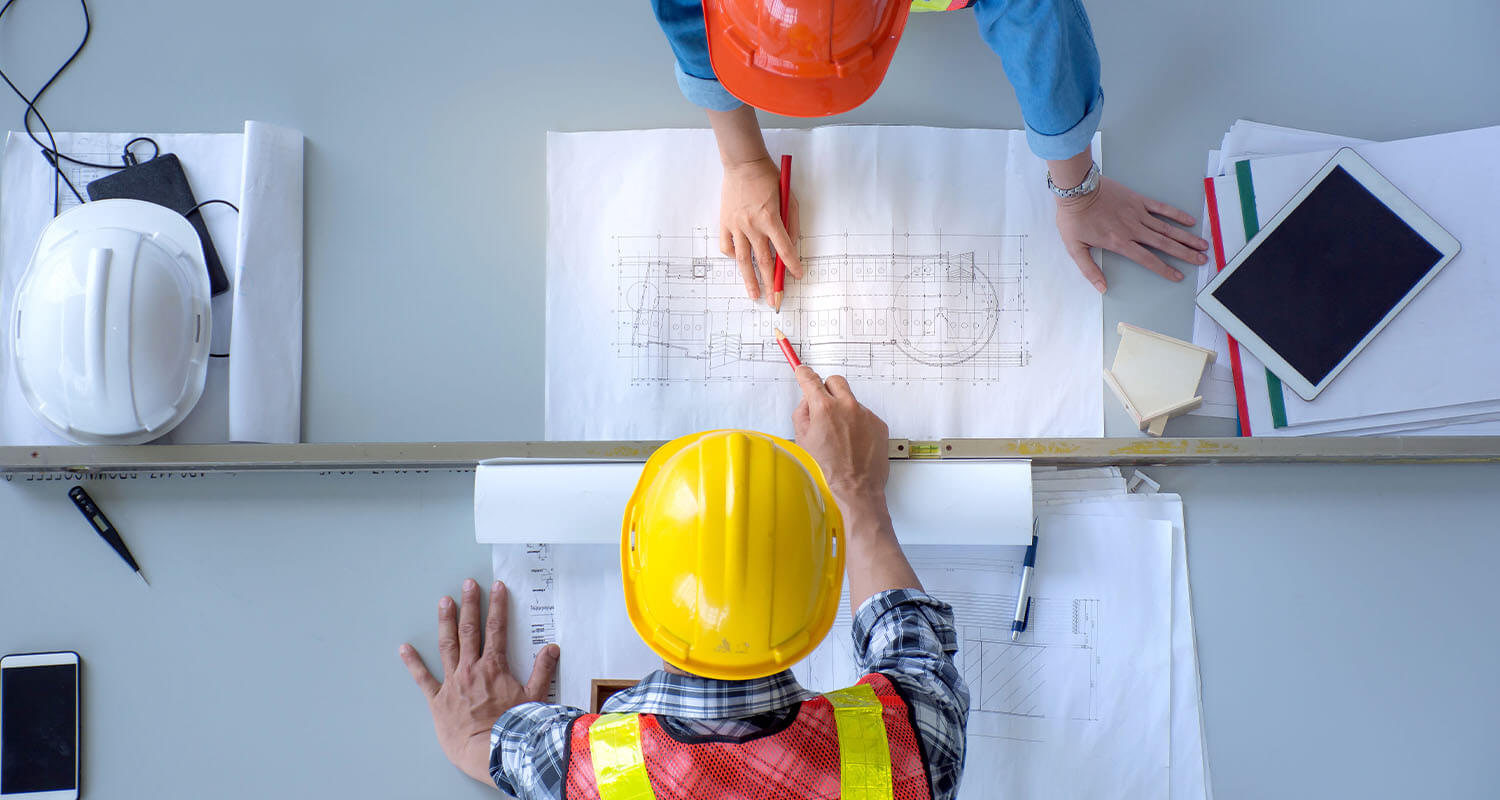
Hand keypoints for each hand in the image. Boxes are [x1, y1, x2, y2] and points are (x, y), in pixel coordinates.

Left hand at [399, 578, 559, 783]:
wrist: (488, 750)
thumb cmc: (512, 727)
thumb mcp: (534, 697)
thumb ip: (542, 671)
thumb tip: (552, 648)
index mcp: (494, 667)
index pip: (497, 628)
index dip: (497, 606)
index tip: (497, 587)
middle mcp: (471, 669)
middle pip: (470, 630)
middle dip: (470, 605)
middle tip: (467, 585)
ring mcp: (452, 683)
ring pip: (447, 646)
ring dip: (446, 622)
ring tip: (443, 602)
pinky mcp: (438, 700)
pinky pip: (423, 679)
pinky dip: (413, 663)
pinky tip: (405, 649)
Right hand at [719, 156, 801, 301]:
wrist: (743, 164)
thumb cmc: (768, 178)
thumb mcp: (788, 197)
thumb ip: (791, 222)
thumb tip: (791, 245)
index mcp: (771, 219)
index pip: (784, 250)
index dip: (792, 265)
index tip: (797, 276)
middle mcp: (753, 225)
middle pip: (764, 261)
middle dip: (771, 283)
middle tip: (774, 300)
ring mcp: (736, 226)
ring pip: (743, 260)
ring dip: (750, 280)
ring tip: (753, 295)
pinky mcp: (724, 223)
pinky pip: (727, 247)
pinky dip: (734, 256)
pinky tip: (740, 263)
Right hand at [792, 365, 889, 508]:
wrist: (856, 487)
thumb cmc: (828, 469)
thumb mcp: (802, 441)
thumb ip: (802, 414)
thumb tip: (806, 402)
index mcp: (824, 408)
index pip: (810, 379)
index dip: (804, 374)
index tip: (802, 371)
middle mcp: (847, 406)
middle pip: (835, 380)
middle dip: (827, 388)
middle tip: (823, 404)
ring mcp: (865, 414)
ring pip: (851, 400)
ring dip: (844, 410)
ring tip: (841, 435)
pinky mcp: (879, 423)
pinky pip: (865, 415)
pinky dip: (858, 424)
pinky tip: (854, 442)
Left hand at [1055, 175, 1209, 291]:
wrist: (1076, 189)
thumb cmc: (1074, 218)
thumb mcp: (1075, 248)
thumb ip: (1089, 270)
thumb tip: (1101, 288)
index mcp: (1119, 242)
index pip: (1147, 260)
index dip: (1164, 269)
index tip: (1178, 276)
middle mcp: (1133, 229)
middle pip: (1165, 244)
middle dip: (1185, 254)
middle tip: (1202, 260)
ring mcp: (1137, 214)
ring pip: (1167, 228)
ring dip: (1186, 237)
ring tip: (1202, 245)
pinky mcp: (1138, 200)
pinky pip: (1161, 208)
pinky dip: (1176, 214)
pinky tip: (1189, 220)